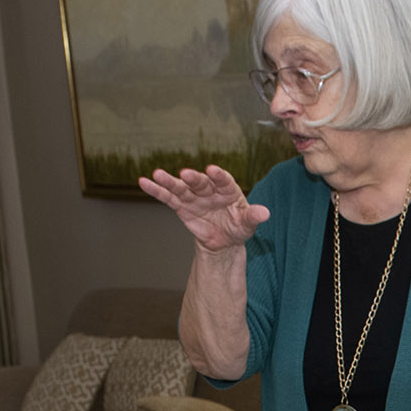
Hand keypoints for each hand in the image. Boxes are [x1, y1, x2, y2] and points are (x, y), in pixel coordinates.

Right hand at [137, 165, 271, 251]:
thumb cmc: (238, 227)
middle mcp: (209, 189)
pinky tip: (144, 182)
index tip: (213, 170)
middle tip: (185, 174)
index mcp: (228, 189)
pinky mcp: (182, 206)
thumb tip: (265, 213)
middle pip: (200, 182)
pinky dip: (156, 190)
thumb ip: (254, 217)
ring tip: (157, 174)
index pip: (224, 180)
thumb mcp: (248, 224)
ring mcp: (194, 196)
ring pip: (181, 187)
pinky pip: (168, 197)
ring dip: (169, 181)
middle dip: (193, 178)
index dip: (218, 175)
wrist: (225, 240)